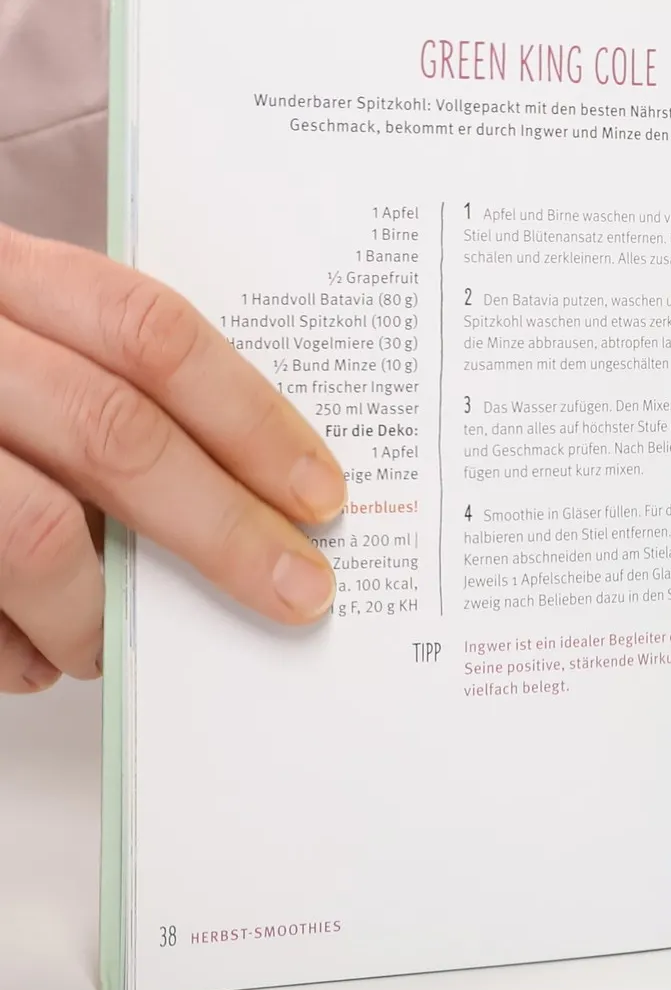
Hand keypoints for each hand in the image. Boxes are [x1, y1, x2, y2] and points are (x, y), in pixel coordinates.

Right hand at [0, 227, 343, 692]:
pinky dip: (7, 651)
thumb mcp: (11, 334)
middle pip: (113, 432)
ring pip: (28, 532)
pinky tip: (28, 659)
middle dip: (219, 528)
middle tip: (293, 590)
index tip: (320, 491)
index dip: (250, 414)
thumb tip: (248, 482)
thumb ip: (96, 379)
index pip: (151, 330)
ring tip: (114, 647)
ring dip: (98, 611)